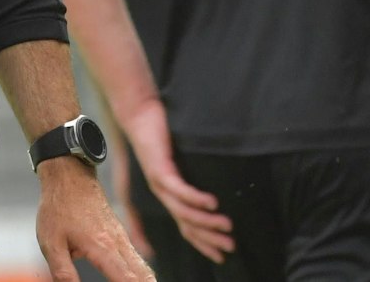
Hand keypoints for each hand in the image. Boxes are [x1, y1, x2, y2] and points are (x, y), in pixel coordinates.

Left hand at [35, 158, 154, 281]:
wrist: (69, 175)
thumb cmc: (58, 207)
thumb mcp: (51, 243)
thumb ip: (63, 272)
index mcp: (102, 248)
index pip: (126, 280)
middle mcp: (118, 243)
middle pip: (142, 275)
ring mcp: (121, 237)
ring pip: (142, 266)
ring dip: (146, 281)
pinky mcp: (119, 234)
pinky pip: (136, 257)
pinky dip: (141, 272)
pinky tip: (141, 280)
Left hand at [125, 97, 232, 263]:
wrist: (139, 114)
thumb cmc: (162, 134)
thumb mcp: (179, 159)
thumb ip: (192, 175)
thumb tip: (218, 187)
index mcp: (168, 195)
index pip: (186, 227)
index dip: (204, 243)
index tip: (222, 256)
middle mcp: (163, 194)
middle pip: (186, 225)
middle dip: (209, 239)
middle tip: (231, 247)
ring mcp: (160, 184)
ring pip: (183, 212)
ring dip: (206, 221)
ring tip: (227, 225)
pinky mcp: (159, 170)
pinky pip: (179, 190)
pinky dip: (196, 198)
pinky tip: (213, 203)